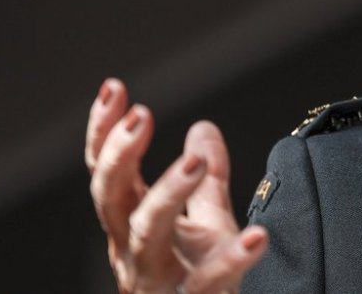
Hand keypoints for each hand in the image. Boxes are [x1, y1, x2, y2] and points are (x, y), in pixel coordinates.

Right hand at [86, 79, 267, 292]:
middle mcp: (134, 254)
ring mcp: (157, 285)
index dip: (104, 134)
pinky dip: (231, 261)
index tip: (114, 87)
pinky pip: (205, 286)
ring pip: (147, 235)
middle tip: (143, 114)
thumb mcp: (205, 224)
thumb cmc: (200, 282)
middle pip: (111, 200)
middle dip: (120, 156)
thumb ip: (206, 179)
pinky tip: (257, 236)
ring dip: (168, 193)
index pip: (108, 175)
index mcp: (134, 227)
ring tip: (196, 161)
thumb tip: (203, 126)